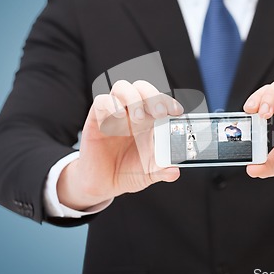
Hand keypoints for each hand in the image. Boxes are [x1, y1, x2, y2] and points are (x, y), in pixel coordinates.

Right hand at [57, 80, 182, 210]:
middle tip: (160, 113)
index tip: (177, 112)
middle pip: (142, 88)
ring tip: (138, 118)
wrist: (104, 185)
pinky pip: (101, 101)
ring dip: (133, 98)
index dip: (169, 102)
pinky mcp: (96, 120)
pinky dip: (111, 105)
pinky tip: (119, 119)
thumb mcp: (149, 174)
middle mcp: (131, 113)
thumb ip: (163, 171)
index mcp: (149, 121)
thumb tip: (174, 171)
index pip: (160, 101)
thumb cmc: (128, 173)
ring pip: (122, 87)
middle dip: (153, 97)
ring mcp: (114, 115)